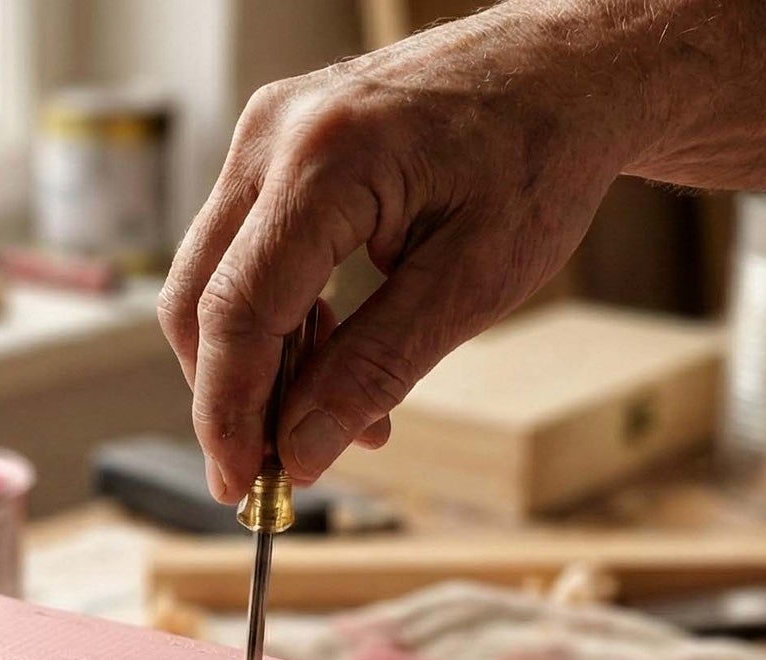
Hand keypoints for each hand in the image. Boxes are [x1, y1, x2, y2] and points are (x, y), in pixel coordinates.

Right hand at [158, 6, 636, 500]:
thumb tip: (301, 453)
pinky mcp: (275, 149)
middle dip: (230, 398)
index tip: (243, 485)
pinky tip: (333, 361)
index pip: (237, 312)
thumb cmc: (540, 155)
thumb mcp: (473, 283)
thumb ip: (376, 369)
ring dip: (259, 366)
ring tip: (336, 418)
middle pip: (198, 300)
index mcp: (325, 160)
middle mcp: (272, 137)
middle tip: (277, 470)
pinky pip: (245, 254)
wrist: (567, 68)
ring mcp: (266, 136)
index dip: (229, 413)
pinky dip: (276, 322)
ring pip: (213, 282)